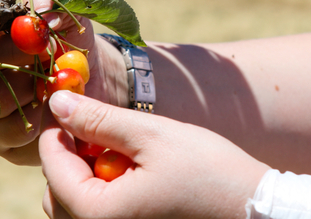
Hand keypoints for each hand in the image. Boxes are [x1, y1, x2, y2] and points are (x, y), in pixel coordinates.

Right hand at [0, 0, 127, 165]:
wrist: (97, 81)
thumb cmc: (75, 42)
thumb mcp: (70, 13)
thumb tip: (39, 13)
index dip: (10, 46)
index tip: (42, 45)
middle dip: (23, 74)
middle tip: (53, 68)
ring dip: (32, 99)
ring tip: (54, 88)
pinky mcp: (2, 142)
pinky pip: (11, 136)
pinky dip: (38, 123)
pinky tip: (55, 113)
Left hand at [39, 91, 270, 218]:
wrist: (257, 210)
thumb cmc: (209, 171)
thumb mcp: (151, 136)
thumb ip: (99, 121)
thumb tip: (58, 102)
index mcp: (100, 216)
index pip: (54, 169)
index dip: (56, 132)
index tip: (67, 105)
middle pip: (58, 193)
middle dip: (69, 156)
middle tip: (95, 127)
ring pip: (76, 207)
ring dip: (85, 174)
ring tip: (116, 148)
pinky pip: (100, 215)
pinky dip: (103, 190)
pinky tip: (128, 169)